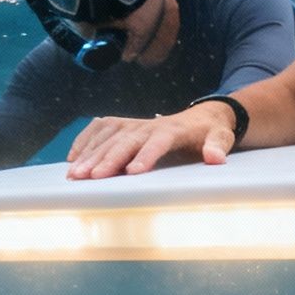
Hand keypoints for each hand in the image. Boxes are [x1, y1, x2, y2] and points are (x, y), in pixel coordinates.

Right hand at [66, 105, 238, 179]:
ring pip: (107, 136)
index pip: (157, 142)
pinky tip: (73, 159)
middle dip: (107, 158)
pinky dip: (85, 141)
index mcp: (172, 130)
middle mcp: (148, 125)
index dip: (145, 156)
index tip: (132, 172)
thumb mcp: (222, 138)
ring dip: (89, 154)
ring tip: (74, 175)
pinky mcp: (124, 124)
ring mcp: (133, 123)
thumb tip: (216, 158)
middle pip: (125, 140)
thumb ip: (218, 146)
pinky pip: (99, 129)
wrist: (201, 117)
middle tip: (90, 177)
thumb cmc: (210, 133)